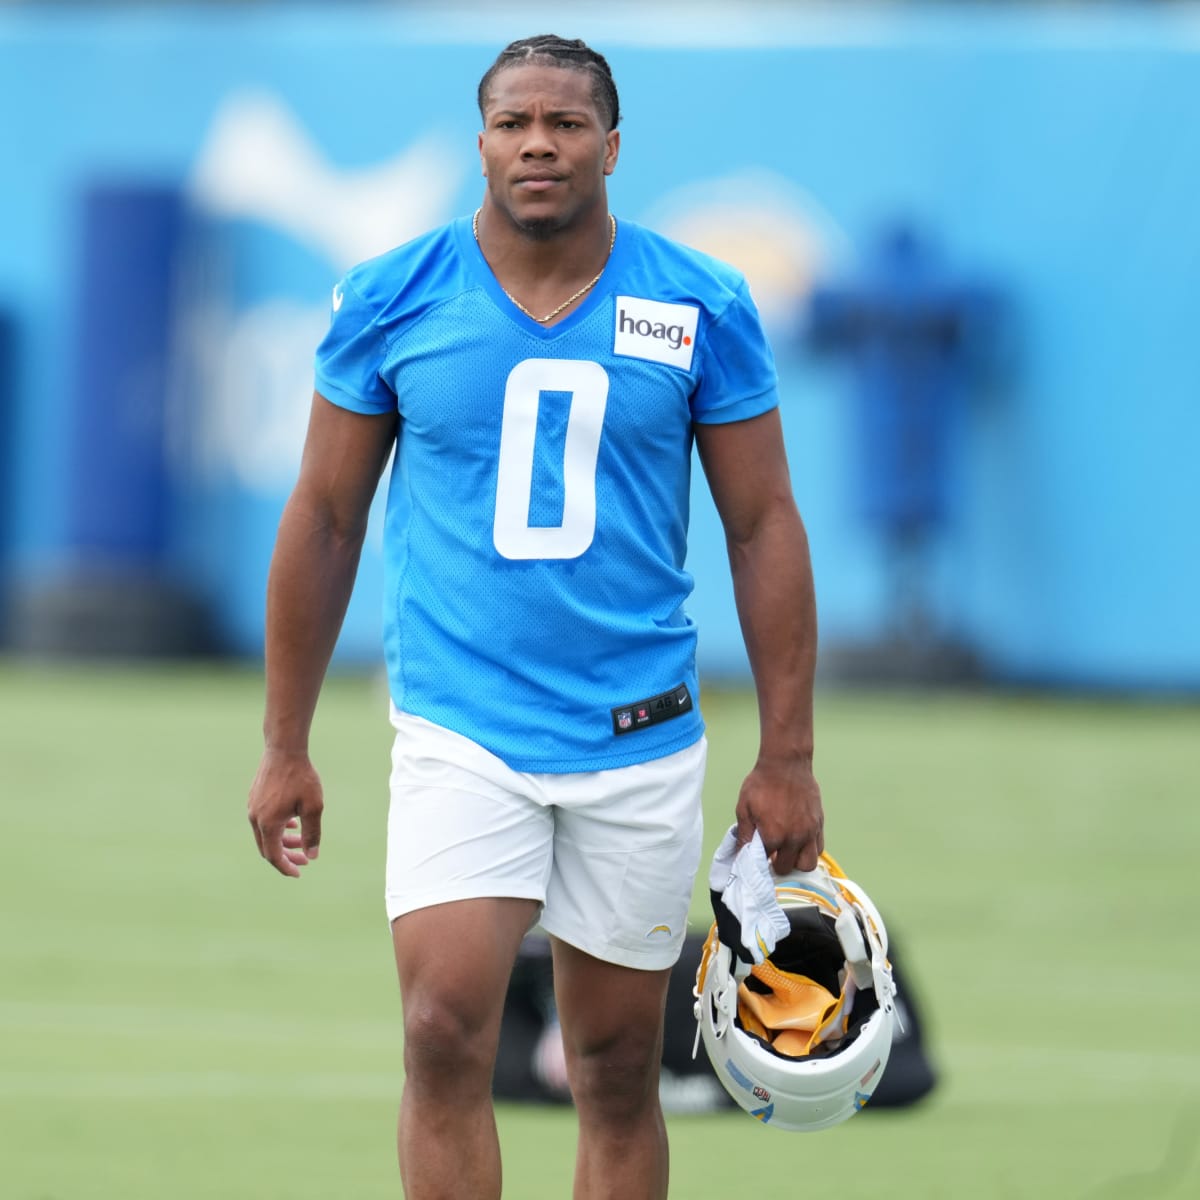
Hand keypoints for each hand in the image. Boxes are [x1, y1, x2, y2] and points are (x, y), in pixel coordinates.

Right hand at [247, 748, 323, 876]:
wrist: (284, 749)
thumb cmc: (301, 777)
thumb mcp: (313, 807)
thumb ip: (312, 833)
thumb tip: (312, 856)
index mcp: (268, 824)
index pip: (274, 856)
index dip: (286, 867)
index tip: (299, 872)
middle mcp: (255, 818)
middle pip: (268, 847)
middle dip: (286, 856)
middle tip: (305, 859)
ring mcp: (252, 807)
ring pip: (265, 834)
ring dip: (282, 841)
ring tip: (300, 841)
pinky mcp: (254, 798)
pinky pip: (263, 821)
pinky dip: (277, 828)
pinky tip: (292, 825)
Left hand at [734, 755, 823, 875]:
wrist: (786, 764)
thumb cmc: (762, 784)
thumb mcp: (744, 808)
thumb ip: (744, 835)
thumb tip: (741, 854)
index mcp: (773, 836)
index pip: (765, 863)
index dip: (759, 859)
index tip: (757, 855)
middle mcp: (794, 838)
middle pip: (787, 868)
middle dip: (777, 865)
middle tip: (772, 854)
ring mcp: (809, 832)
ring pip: (808, 864)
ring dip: (796, 861)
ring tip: (788, 851)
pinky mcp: (819, 824)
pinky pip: (819, 848)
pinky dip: (809, 850)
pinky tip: (799, 840)